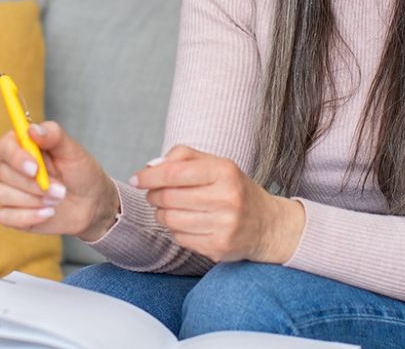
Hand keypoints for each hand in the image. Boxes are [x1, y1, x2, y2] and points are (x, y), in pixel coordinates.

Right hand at [0, 121, 119, 240]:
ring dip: (31, 200)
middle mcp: (13, 167)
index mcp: (24, 147)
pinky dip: (27, 216)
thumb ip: (54, 135)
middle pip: (3, 172)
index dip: (15, 157)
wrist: (91, 204)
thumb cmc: (81, 173)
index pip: (4, 145)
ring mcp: (10, 191)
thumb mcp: (73, 151)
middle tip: (60, 190)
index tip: (35, 168)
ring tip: (56, 201)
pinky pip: (4, 216)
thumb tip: (32, 129)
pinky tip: (48, 213)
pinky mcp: (12, 213)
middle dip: (32, 184)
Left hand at [131, 145, 304, 263]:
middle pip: (168, 197)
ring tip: (171, 208)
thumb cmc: (235, 190)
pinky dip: (176, 231)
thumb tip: (150, 168)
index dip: (149, 176)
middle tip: (155, 194)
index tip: (136, 179)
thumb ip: (183, 157)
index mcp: (225, 172)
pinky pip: (180, 238)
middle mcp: (227, 198)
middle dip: (154, 196)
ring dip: (162, 214)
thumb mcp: (216, 164)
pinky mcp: (219, 248)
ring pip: (170, 220)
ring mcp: (224, 226)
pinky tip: (188, 223)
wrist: (267, 225)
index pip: (175, 172)